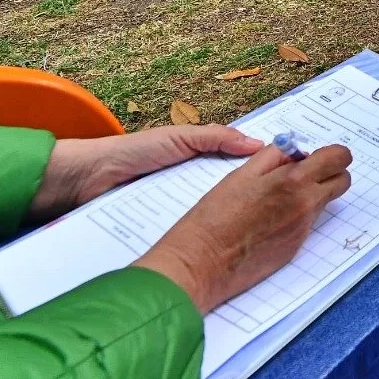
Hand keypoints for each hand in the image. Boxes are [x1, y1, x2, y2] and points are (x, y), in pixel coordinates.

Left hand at [29, 125, 264, 220]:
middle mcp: (193, 186)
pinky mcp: (165, 229)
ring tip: (259, 228)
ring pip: (212, 215)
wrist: (89, 179)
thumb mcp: (179, 137)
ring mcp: (179, 209)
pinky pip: (188, 230)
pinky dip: (202, 234)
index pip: (238, 169)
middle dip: (250, 201)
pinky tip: (224, 241)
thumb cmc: (134, 152)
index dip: (260, 172)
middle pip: (229, 195)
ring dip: (228, 221)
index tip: (290, 177)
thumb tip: (259, 144)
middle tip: (282, 208)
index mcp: (200, 163)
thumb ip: (216, 137)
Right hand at [133, 143, 352, 312]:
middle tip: (304, 174)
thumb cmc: (214, 216)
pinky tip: (268, 221)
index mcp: (292, 181)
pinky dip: (296, 217)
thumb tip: (294, 152)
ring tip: (276, 199)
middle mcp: (306, 205)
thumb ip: (272, 157)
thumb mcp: (241, 174)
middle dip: (330, 173)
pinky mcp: (296, 248)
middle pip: (342, 181)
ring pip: (324, 202)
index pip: (339, 158)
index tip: (316, 156)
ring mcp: (303, 229)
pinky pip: (308, 224)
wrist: (201, 263)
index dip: (331, 154)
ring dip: (311, 195)